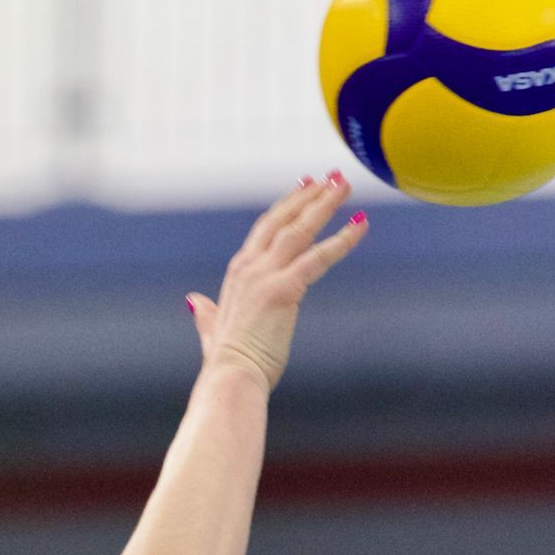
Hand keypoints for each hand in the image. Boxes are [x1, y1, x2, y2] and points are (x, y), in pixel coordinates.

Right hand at [187, 176, 366, 392]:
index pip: (265, 228)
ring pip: (300, 230)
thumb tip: (194, 302)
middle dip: (309, 195)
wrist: (230, 377)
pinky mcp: (283, 290)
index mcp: (238, 272)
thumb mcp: (213, 329)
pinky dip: (342, 239)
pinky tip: (360, 224)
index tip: (305, 185)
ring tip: (345, 186)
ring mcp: (265, 276)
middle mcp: (250, 266)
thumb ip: (206, 314)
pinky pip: (318, 257)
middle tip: (333, 177)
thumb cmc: (227, 362)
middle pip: (283, 219)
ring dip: (324, 204)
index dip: (287, 205)